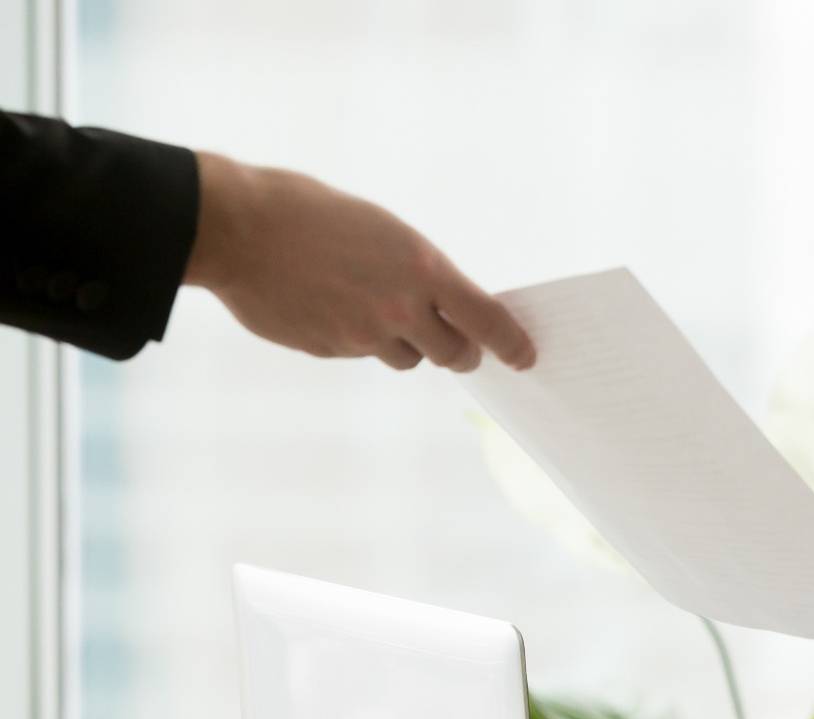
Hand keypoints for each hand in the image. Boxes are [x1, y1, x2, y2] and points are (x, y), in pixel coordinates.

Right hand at [184, 152, 535, 371]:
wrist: (237, 230)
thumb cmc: (310, 212)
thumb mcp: (384, 229)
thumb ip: (418, 271)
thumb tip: (441, 300)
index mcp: (422, 270)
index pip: (486, 320)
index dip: (510, 343)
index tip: (524, 356)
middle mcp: (399, 311)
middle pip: (453, 354)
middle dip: (460, 350)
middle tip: (458, 341)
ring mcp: (361, 337)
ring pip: (405, 358)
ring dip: (406, 343)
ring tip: (379, 308)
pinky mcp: (328, 350)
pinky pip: (360, 353)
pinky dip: (359, 338)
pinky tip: (334, 306)